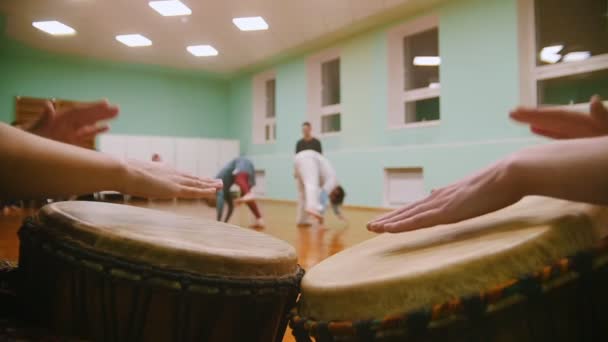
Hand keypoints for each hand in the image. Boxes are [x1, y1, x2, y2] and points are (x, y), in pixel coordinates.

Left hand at [27, 100, 118, 145]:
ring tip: (117, 114)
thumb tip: (48, 104)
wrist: (29, 145)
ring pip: (90, 123)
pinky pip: (87, 133)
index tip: (106, 102)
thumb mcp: (37, 127)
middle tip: (118, 108)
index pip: (80, 111)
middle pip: (88, 115)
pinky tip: (108, 128)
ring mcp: (71, 131)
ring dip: (103, 119)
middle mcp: (69, 123)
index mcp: (62, 118)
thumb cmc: (32, 135)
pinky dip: (97, 130)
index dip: (93, 107)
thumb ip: (44, 117)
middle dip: (102, 112)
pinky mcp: (72, 140)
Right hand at [123, 159, 222, 198]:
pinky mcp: (174, 189)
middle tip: (218, 182)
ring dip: (209, 185)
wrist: (124, 172)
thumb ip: (146, 167)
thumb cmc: (126, 173)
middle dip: (206, 181)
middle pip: (193, 178)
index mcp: (164, 170)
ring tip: (220, 186)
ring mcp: (174, 181)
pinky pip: (193, 192)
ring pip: (197, 184)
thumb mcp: (138, 169)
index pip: (183, 175)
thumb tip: (150, 157)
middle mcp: (172, 173)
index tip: (203, 178)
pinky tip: (214, 192)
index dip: (194, 177)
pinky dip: (204, 192)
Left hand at [367, 158, 523, 232]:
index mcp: (449, 194)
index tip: (390, 220)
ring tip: (372, 228)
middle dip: (390, 218)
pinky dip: (401, 225)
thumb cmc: (503, 183)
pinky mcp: (447, 211)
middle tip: (371, 226)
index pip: (421, 207)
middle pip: (409, 210)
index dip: (404, 214)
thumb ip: (465, 197)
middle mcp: (441, 197)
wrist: (511, 173)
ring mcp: (442, 204)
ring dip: (389, 222)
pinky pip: (419, 221)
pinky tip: (388, 230)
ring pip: (409, 215)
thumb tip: (453, 196)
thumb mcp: (480, 191)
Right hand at [510, 95, 607, 138]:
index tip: (517, 111)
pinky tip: (534, 129)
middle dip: (534, 115)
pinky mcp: (584, 148)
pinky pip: (563, 137)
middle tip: (511, 113)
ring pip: (558, 127)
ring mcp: (585, 137)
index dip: (539, 114)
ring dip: (539, 122)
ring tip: (519, 118)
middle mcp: (587, 128)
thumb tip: (595, 100)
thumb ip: (604, 119)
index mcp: (593, 125)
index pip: (560, 117)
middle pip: (556, 119)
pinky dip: (549, 132)